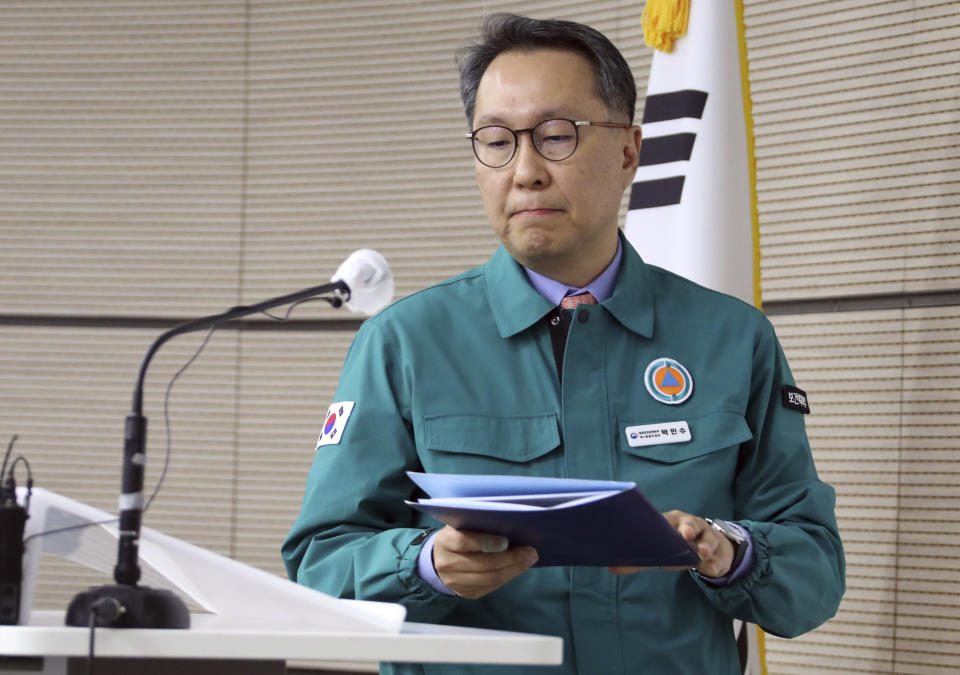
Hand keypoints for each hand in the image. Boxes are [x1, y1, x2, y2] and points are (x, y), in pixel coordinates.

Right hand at [432, 525, 538, 598]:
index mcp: (445, 541)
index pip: (463, 541)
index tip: (506, 540)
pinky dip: (507, 576)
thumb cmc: (458, 534)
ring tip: (529, 560)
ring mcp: (455, 581)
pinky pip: (490, 586)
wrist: (440, 558)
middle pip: (482, 564)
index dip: (485, 542)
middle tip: (530, 552)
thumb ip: (480, 525)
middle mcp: (446, 563)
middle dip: (510, 558)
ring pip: (489, 578)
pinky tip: (518, 568)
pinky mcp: (465, 592)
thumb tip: (511, 526)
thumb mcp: (462, 525)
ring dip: (513, 569)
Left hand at [607, 510, 733, 577]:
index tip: (661, 527)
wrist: (710, 550)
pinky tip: (711, 568)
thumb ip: (638, 561)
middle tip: (685, 533)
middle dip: (687, 527)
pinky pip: (718, 558)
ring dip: (705, 544)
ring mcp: (706, 537)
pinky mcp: (718, 553)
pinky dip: (715, 563)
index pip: (666, 519)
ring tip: (702, 552)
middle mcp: (690, 525)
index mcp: (672, 522)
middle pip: (689, 523)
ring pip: (707, 537)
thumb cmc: (677, 547)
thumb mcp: (659, 554)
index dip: (663, 522)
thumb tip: (610, 567)